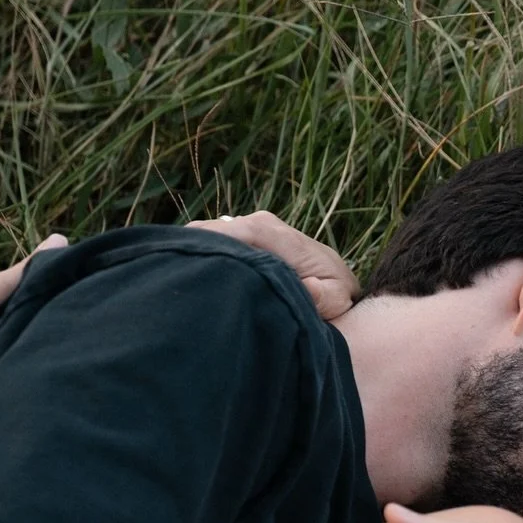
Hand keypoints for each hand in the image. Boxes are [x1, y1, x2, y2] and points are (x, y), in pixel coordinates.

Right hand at [187, 211, 357, 318]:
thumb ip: (321, 296)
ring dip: (197, 255)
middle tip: (183, 284)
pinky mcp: (240, 236)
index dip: (211, 245)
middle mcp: (260, 223)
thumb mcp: (336, 299)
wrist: (340, 283)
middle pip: (213, 231)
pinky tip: (195, 277)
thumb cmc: (337, 294)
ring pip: (208, 236)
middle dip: (195, 253)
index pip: (236, 232)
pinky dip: (201, 256)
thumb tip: (305, 289)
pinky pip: (212, 241)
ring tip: (186, 283)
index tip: (190, 266)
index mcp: (278, 235)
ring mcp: (248, 227)